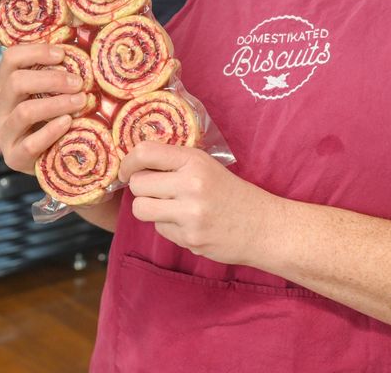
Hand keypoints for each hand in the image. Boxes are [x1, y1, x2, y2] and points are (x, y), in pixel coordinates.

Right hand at [0, 43, 87, 174]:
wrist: (51, 160)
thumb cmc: (52, 120)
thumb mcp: (47, 94)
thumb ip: (53, 73)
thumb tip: (75, 43)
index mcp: (2, 87)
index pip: (10, 59)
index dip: (37, 52)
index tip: (63, 54)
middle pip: (17, 82)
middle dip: (52, 79)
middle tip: (79, 82)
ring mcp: (3, 134)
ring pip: (24, 111)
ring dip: (57, 103)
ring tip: (81, 101)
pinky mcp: (13, 158)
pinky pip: (31, 143)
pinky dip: (52, 130)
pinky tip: (68, 122)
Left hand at [121, 142, 271, 265]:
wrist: (263, 226)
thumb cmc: (231, 193)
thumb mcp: (207, 166)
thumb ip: (175, 163)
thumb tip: (134, 164)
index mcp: (195, 161)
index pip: (145, 152)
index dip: (128, 162)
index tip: (127, 170)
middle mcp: (191, 185)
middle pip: (138, 184)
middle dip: (140, 189)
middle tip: (154, 191)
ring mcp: (190, 214)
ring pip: (141, 209)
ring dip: (148, 209)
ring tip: (166, 208)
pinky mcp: (190, 239)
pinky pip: (159, 229)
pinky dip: (167, 227)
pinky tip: (187, 224)